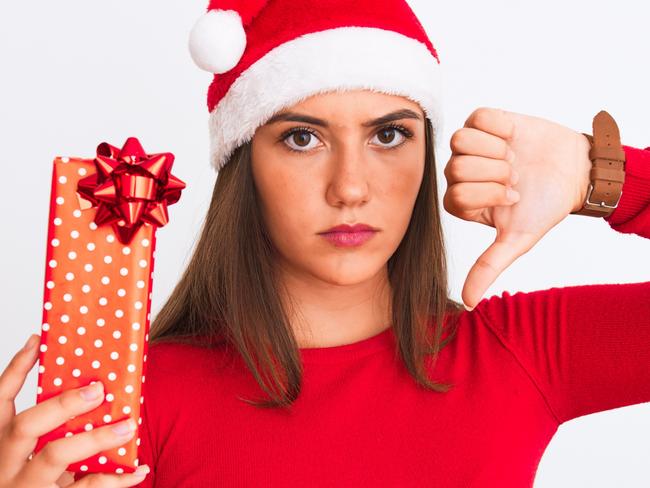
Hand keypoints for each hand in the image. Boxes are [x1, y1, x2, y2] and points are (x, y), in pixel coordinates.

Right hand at [0, 333, 150, 486]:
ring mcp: (24, 487)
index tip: (37, 341)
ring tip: (128, 426)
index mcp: (0, 444)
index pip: (0, 400)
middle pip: (26, 426)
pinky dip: (117, 479)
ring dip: (96, 437)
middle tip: (98, 390)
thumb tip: (95, 386)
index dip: (16, 369)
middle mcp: (4, 465)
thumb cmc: (38, 484)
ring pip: (55, 455)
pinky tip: (139, 469)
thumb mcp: (36, 454)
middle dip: (63, 405)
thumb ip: (52, 428)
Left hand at [443, 107, 591, 309]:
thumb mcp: (517, 241)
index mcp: (462, 201)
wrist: (573, 173)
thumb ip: (488, 267)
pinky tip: (514, 137)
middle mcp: (460, 173)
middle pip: (456, 167)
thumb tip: (468, 303)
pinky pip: (478, 117)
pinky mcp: (485, 121)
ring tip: (514, 157)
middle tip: (516, 176)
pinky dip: (501, 127)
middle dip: (496, 173)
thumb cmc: (543, 207)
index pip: (457, 194)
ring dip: (496, 151)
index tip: (512, 196)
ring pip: (461, 140)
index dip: (490, 195)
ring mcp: (472, 146)